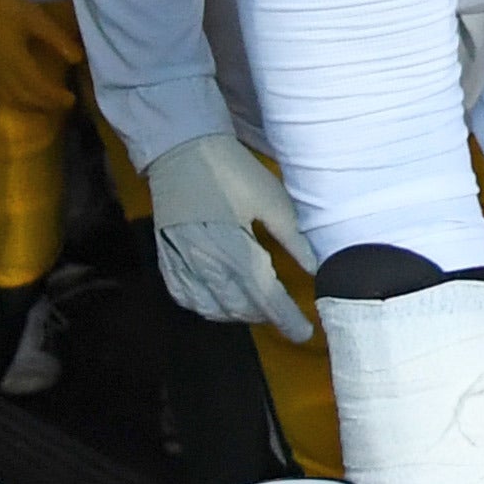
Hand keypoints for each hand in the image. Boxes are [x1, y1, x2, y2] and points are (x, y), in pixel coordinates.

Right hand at [0, 0, 83, 114]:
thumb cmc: (7, 6)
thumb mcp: (37, 19)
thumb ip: (58, 40)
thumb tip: (78, 60)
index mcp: (15, 59)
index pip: (38, 86)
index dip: (55, 96)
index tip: (71, 99)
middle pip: (26, 97)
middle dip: (46, 104)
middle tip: (63, 104)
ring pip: (12, 99)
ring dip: (32, 105)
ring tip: (48, 104)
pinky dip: (15, 101)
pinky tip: (24, 99)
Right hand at [147, 131, 314, 340]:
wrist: (183, 150)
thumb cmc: (233, 171)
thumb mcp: (271, 200)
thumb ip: (293, 239)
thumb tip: (315, 269)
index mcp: (236, 249)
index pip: (266, 297)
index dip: (287, 318)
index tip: (305, 333)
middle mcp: (207, 265)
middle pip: (240, 307)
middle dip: (265, 315)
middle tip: (285, 314)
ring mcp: (183, 265)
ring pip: (213, 308)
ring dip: (238, 314)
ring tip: (257, 308)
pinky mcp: (168, 260)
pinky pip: (187, 299)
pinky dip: (207, 307)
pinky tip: (220, 302)